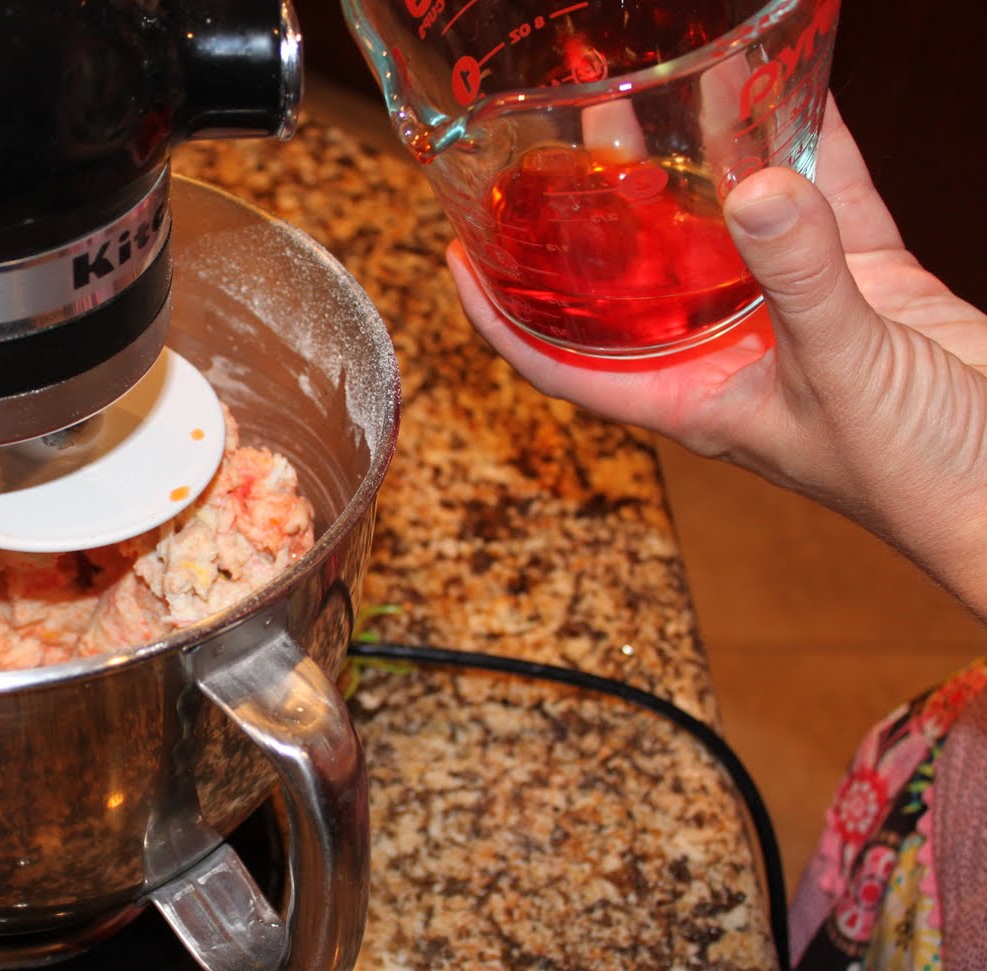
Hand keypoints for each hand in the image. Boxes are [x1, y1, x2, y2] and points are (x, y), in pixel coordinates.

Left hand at [446, 97, 986, 618]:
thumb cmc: (919, 475)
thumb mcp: (843, 371)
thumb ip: (800, 278)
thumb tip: (750, 191)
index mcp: (688, 395)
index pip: (560, 360)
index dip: (500, 315)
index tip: (456, 255)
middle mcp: (724, 353)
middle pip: (634, 276)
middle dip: (596, 211)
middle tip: (564, 134)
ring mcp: (790, 316)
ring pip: (722, 227)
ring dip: (692, 165)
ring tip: (652, 92)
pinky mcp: (862, 285)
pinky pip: (820, 202)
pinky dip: (803, 149)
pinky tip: (781, 90)